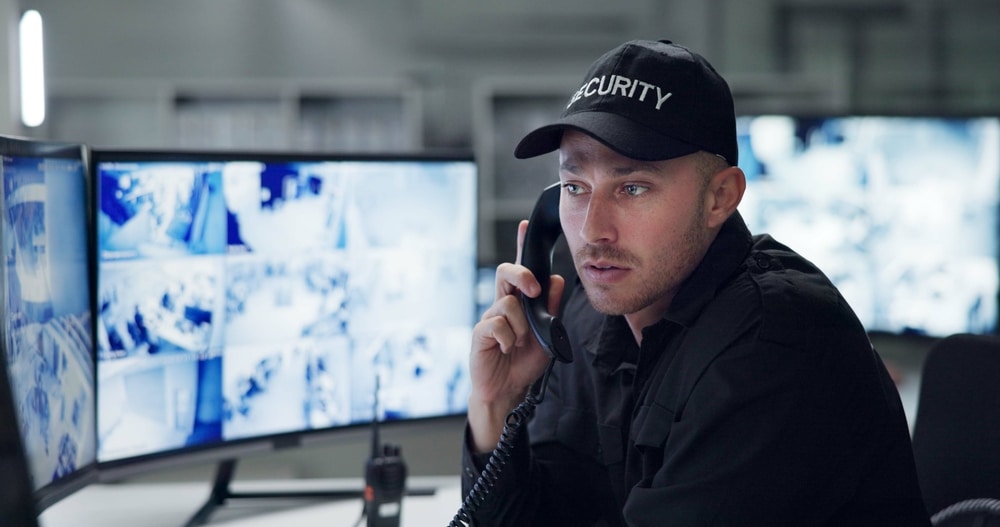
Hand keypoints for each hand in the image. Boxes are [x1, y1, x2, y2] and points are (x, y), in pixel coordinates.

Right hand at [467, 220, 564, 452]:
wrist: (509, 390)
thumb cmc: (525, 361)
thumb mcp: (548, 334)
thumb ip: (552, 309)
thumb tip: (557, 281)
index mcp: (519, 302)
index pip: (520, 269)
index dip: (520, 246)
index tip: (525, 225)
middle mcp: (502, 305)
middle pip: (505, 272)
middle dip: (522, 275)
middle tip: (533, 290)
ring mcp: (489, 319)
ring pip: (506, 303)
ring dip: (521, 324)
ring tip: (521, 342)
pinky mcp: (480, 334)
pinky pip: (496, 325)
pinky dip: (508, 338)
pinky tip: (508, 348)